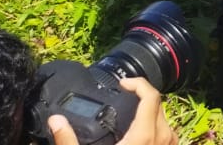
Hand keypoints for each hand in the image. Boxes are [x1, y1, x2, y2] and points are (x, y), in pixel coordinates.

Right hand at [49, 77, 176, 144]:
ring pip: (166, 122)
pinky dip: (156, 130)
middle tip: (124, 98)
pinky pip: (168, 137)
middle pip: (159, 106)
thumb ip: (67, 141)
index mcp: (144, 136)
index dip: (139, 84)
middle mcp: (163, 140)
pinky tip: (140, 136)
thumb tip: (55, 120)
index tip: (122, 84)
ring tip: (130, 116)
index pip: (151, 97)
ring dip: (151, 114)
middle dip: (143, 97)